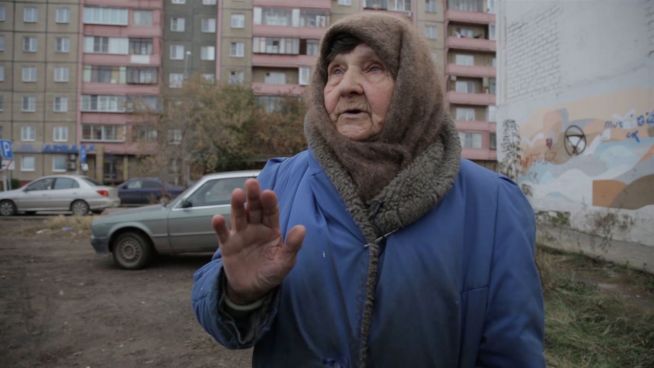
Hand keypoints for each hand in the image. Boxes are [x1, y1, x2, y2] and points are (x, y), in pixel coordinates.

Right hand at [212, 179, 304, 304]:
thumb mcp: (285, 262)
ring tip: (237, 194)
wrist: (252, 290)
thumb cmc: (271, 273)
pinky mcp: (227, 245)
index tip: (269, 193)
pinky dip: (219, 226)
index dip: (270, 202)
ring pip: (238, 216)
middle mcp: (255, 228)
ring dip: (237, 205)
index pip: (271, 212)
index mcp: (271, 229)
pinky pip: (223, 234)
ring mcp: (240, 235)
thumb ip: (293, 245)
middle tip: (252, 183)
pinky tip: (217, 219)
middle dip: (253, 196)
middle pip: (254, 209)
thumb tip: (302, 228)